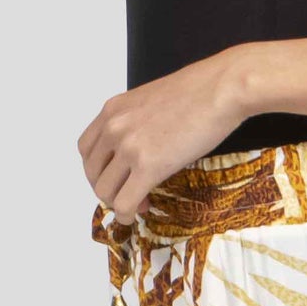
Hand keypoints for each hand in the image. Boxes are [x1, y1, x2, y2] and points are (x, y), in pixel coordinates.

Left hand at [78, 50, 251, 220]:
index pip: (86, 149)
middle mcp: (114, 127)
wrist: (220, 89)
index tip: (116, 177)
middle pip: (92, 173)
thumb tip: (140, 146)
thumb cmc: (198, 93)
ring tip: (140, 203)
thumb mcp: (151, 101)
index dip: (99, 169)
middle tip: (128, 194)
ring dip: (119, 204)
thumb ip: (135, 122)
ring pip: (104, 191)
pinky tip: (139, 213)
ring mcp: (129, 147)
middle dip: (107, 189)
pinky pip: (124, 203)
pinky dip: (127, 215)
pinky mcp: (148, 166)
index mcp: (113, 109)